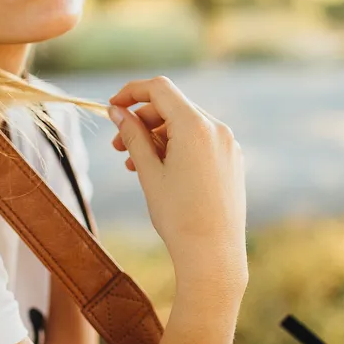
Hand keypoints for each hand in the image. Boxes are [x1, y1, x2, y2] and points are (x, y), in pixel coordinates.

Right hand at [106, 76, 246, 289]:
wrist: (213, 254)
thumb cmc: (178, 216)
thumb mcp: (148, 172)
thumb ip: (132, 135)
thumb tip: (117, 111)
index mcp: (195, 126)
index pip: (159, 89)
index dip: (131, 92)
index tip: (112, 107)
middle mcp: (216, 129)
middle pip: (172, 107)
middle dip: (142, 121)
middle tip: (117, 146)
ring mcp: (227, 144)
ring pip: (185, 125)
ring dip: (157, 137)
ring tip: (134, 165)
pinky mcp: (231, 160)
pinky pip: (200, 142)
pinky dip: (177, 148)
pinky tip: (160, 171)